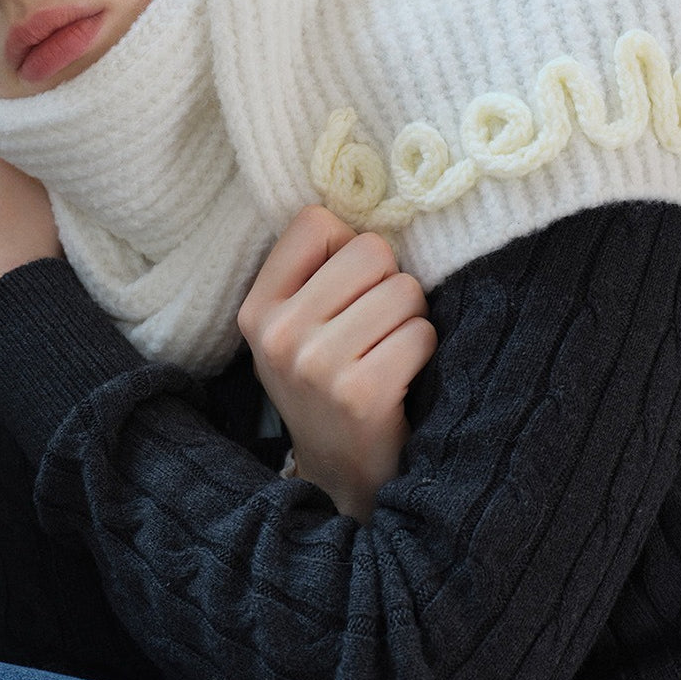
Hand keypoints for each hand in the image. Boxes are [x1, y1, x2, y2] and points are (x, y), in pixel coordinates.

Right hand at [238, 205, 436, 520]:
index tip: (345, 290)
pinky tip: (399, 381)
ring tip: (385, 355)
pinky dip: (423, 353)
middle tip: (374, 328)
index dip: (347, 250)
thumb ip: (316, 271)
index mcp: (257, 308)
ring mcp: (317, 365)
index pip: (317, 222)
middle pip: (371, 251)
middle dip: (389, 284)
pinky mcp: (362, 393)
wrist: (342, 474)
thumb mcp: (297, 328)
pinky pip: (422, 334)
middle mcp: (278, 334)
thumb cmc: (330, 383)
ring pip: (404, 291)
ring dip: (410, 321)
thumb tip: (377, 204)